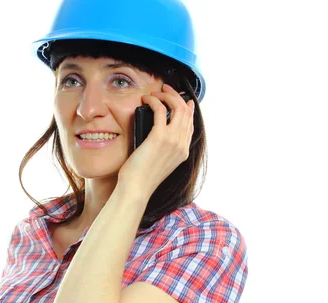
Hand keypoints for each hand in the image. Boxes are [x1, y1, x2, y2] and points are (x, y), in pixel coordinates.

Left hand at [118, 83, 194, 199]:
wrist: (137, 188)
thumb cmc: (141, 177)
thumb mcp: (159, 162)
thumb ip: (163, 148)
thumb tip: (155, 132)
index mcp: (183, 152)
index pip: (190, 125)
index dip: (187, 109)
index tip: (181, 100)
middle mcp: (181, 145)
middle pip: (186, 112)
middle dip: (176, 96)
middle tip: (165, 89)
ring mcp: (173, 140)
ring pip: (177, 107)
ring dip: (166, 95)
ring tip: (155, 92)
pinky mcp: (159, 136)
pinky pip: (160, 110)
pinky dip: (154, 101)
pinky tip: (146, 99)